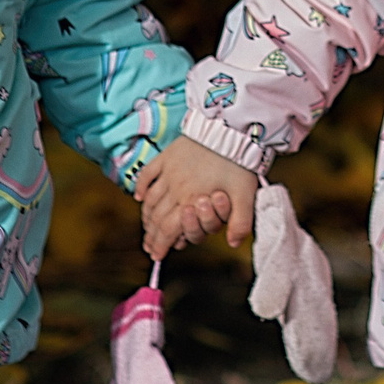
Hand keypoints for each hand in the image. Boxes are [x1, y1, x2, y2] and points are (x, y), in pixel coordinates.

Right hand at [132, 139, 260, 257]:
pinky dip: (140, 186)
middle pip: (157, 218)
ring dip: (146, 217)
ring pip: (150, 199)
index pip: (170, 230)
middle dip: (152, 236)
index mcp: (192, 199)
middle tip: (149, 247)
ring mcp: (169, 171)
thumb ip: (241, 222)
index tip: (157, 256)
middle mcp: (176, 188)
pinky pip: (148, 173)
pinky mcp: (167, 156)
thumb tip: (234, 243)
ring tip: (146, 228)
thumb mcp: (246, 194)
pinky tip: (138, 196)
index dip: (162, 246)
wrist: (229, 127)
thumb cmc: (238, 161)